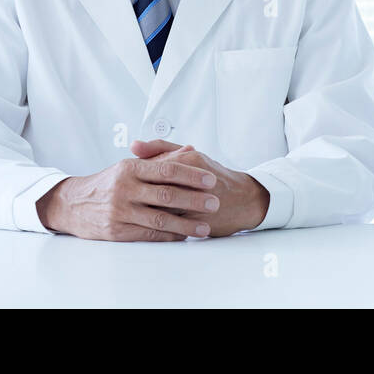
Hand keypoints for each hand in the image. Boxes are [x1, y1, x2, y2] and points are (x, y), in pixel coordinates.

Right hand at [36, 148, 222, 241]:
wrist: (73, 204)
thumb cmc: (108, 183)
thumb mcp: (130, 165)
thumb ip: (161, 158)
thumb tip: (191, 150)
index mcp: (130, 168)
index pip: (167, 170)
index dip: (191, 175)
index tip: (211, 180)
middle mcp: (124, 189)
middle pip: (166, 195)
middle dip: (194, 200)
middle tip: (215, 203)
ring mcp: (120, 211)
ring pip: (159, 219)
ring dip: (186, 224)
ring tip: (205, 227)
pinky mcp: (116, 232)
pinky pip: (148, 234)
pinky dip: (168, 236)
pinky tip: (184, 236)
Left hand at [129, 139, 270, 237]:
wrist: (244, 199)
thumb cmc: (214, 176)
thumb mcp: (190, 156)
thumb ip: (160, 148)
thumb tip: (133, 145)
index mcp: (189, 159)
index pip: (153, 167)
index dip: (138, 177)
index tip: (129, 183)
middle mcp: (193, 179)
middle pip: (154, 189)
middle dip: (139, 198)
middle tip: (128, 202)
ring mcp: (197, 201)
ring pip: (161, 209)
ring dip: (146, 214)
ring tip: (136, 215)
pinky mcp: (200, 220)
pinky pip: (172, 226)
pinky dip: (159, 227)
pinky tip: (149, 227)